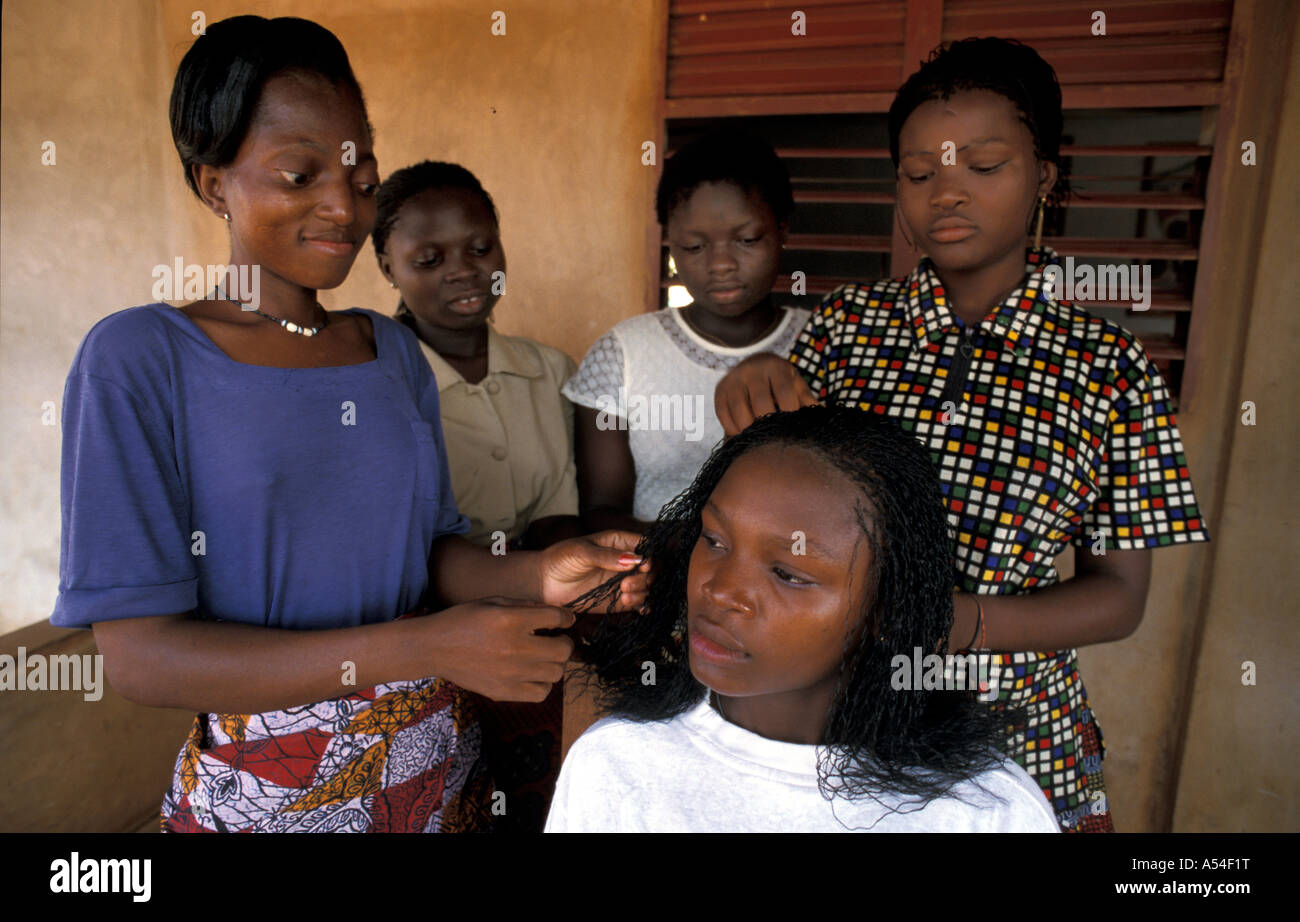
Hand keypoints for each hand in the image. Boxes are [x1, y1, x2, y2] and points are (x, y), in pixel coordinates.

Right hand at [421, 597, 574, 701]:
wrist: (435, 647)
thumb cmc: (464, 620)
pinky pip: (540, 694)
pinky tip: (534, 674)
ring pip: (556, 673)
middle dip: (565, 643)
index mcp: (511, 620)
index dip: (567, 618)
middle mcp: (514, 648)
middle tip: (557, 640)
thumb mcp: (494, 601)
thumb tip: (555, 613)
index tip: (566, 620)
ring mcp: (510, 673)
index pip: (556, 618)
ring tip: (545, 658)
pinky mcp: (503, 691)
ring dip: (555, 664)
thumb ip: (526, 605)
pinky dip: (542, 684)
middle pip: (563, 650)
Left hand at [536, 530, 648, 609]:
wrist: (544, 583)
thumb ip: (607, 556)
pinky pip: (639, 602)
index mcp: (619, 542)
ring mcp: (623, 580)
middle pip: (652, 568)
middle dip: (645, 578)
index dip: (650, 556)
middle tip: (626, 585)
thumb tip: (635, 559)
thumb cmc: (560, 559)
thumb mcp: (582, 552)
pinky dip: (644, 606)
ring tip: (623, 597)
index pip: (646, 546)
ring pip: (647, 586)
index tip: (643, 567)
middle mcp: (625, 561)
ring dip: (642, 593)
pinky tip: (639, 609)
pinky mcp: (619, 599)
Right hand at [715, 353, 818, 436]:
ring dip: (750, 429)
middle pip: (760, 404)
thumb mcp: (796, 385)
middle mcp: (752, 370)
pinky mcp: (720, 391)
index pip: (784, 393)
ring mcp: (733, 380)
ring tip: (759, 438)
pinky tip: (744, 433)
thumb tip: (822, 420)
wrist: (755, 364)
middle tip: (775, 437)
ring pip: (740, 411)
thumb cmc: (781, 381)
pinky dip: (733, 429)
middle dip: (769, 424)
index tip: (792, 429)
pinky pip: (724, 415)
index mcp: (776, 367)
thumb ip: (808, 401)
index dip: (790, 414)